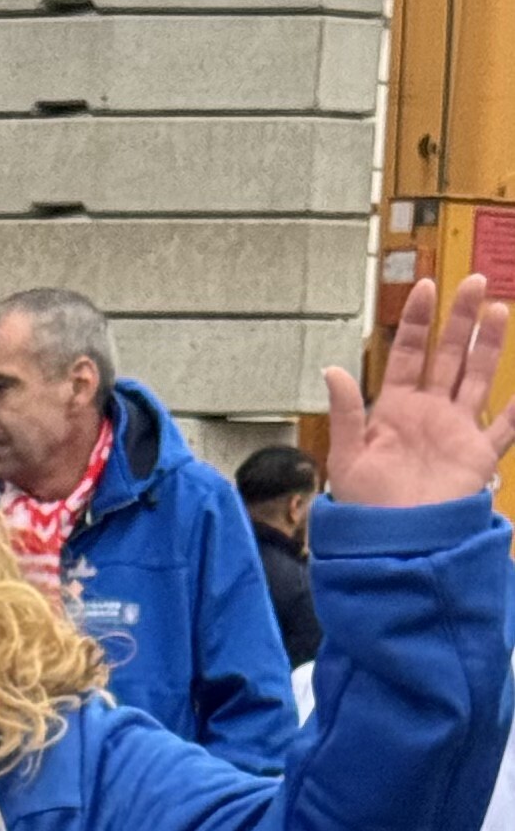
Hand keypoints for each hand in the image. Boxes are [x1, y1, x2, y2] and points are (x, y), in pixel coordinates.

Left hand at [324, 273, 514, 507]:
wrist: (395, 547)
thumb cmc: (366, 510)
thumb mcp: (347, 460)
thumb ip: (346, 414)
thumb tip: (333, 370)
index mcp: (395, 411)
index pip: (410, 355)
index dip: (418, 322)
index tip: (426, 287)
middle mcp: (429, 415)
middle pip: (449, 356)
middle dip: (461, 320)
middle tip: (475, 282)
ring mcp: (456, 432)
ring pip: (477, 377)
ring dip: (488, 345)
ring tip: (498, 309)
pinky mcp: (478, 455)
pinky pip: (506, 425)